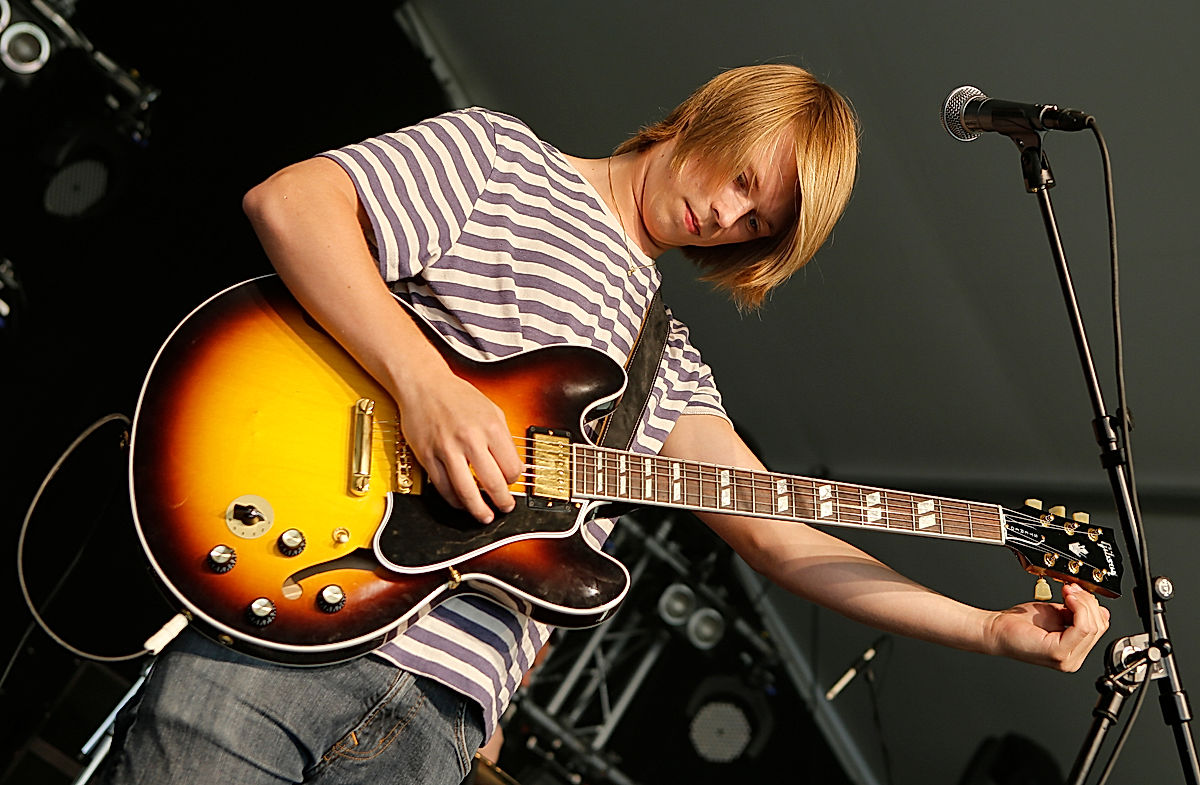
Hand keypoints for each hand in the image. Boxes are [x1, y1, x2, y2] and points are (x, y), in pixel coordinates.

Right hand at [396, 369, 523, 523]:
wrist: (423, 384)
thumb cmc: (458, 396)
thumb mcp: (492, 410)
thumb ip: (504, 438)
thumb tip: (515, 467)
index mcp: (490, 427)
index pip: (510, 467)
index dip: (514, 480)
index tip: (511, 483)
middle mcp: (470, 439)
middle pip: (492, 483)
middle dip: (502, 502)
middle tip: (505, 508)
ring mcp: (447, 449)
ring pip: (466, 491)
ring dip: (478, 509)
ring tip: (484, 515)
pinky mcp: (427, 456)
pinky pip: (443, 487)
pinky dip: (454, 500)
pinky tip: (461, 502)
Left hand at [986, 582, 1110, 671]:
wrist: (997, 630)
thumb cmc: (1020, 624)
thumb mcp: (1057, 614)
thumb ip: (1077, 614)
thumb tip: (1099, 609)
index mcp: (1074, 651)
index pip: (1099, 628)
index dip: (1092, 606)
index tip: (1079, 591)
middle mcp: (1073, 660)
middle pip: (1098, 627)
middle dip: (1088, 602)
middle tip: (1072, 589)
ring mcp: (1067, 659)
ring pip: (1092, 626)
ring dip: (1082, 603)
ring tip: (1068, 592)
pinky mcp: (1059, 653)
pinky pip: (1082, 628)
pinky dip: (1078, 609)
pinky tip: (1067, 599)